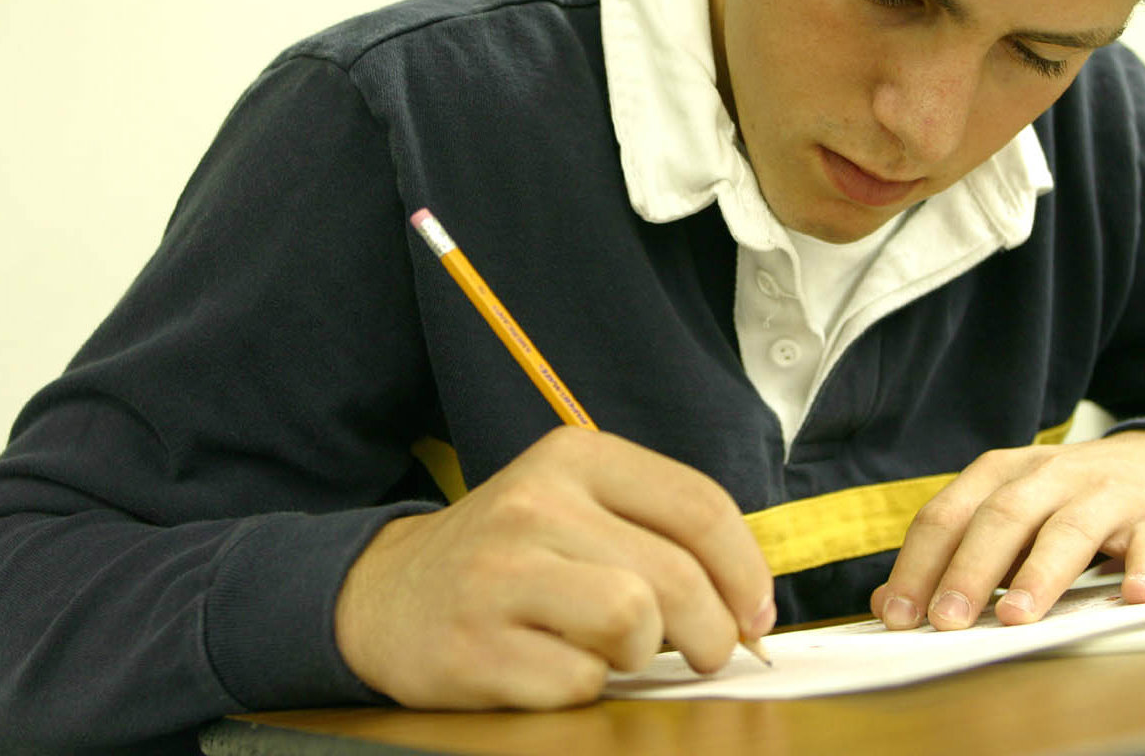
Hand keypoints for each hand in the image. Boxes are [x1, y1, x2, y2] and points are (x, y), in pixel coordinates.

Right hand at [334, 427, 774, 709]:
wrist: (387, 595)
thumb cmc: (508, 555)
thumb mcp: (575, 507)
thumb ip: (657, 532)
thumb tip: (749, 605)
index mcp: (574, 457)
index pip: (699, 507)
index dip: (747, 572)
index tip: (757, 614)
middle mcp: (536, 503)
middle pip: (676, 576)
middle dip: (711, 631)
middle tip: (705, 652)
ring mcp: (500, 573)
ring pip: (635, 622)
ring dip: (643, 655)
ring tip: (615, 650)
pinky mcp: (476, 645)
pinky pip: (580, 681)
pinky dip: (585, 686)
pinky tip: (554, 665)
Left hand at [871, 430, 1144, 630]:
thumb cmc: (1069, 499)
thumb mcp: (1007, 511)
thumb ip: (952, 552)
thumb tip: (888, 603)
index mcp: (1002, 473)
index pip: (947, 516)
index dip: (919, 564)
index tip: (898, 612)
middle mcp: (1050, 476)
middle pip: (1001, 518)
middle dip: (968, 570)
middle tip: (945, 619)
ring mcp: (1107, 494)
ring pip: (1068, 529)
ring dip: (1040, 574)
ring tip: (1015, 617)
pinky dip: (1144, 568)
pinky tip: (1133, 595)